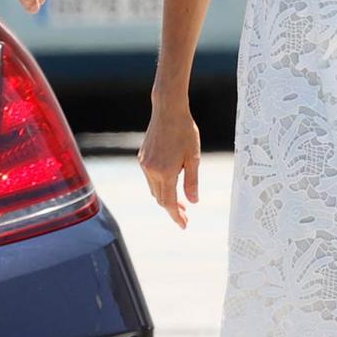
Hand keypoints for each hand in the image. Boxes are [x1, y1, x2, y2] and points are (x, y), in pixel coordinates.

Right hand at [139, 103, 199, 228]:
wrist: (168, 110)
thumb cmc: (185, 132)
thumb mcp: (194, 157)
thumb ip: (192, 181)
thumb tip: (193, 202)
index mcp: (166, 172)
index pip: (169, 202)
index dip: (176, 216)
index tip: (184, 225)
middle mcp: (151, 170)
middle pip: (160, 198)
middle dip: (173, 209)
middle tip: (186, 215)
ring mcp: (145, 164)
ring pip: (154, 189)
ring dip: (166, 197)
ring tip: (181, 201)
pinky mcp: (142, 158)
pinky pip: (150, 178)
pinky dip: (160, 185)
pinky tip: (171, 182)